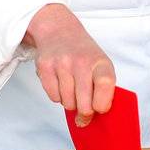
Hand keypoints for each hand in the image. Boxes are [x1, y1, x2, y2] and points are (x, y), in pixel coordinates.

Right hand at [24, 4, 115, 127]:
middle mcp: (81, 62)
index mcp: (100, 62)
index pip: (105, 85)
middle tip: (85, 109)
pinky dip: (57, 96)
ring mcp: (61, 64)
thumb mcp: (100, 65)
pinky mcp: (45, 67)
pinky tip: (61, 83)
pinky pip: (53, 97)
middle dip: (85, 112)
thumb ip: (102, 90)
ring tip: (72, 89)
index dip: (102, 104)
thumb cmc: (83, 53)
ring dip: (70, 102)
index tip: (100, 108)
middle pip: (84, 104)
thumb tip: (93, 119)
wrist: (58, 30)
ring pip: (67, 103)